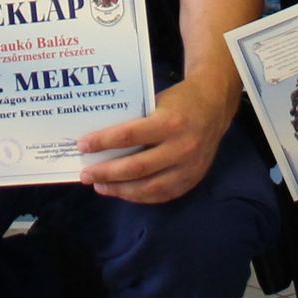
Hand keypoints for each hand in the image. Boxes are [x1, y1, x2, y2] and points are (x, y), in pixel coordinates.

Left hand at [76, 79, 230, 204]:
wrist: (215, 107)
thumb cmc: (179, 101)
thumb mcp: (157, 102)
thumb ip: (135, 121)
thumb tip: (100, 140)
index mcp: (170, 122)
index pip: (129, 135)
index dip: (103, 142)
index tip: (83, 145)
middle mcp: (181, 147)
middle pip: (136, 167)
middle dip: (106, 173)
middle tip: (86, 174)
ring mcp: (189, 167)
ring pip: (149, 187)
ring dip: (120, 189)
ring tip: (100, 186)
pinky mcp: (192, 179)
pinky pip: (162, 194)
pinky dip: (139, 196)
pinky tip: (123, 191)